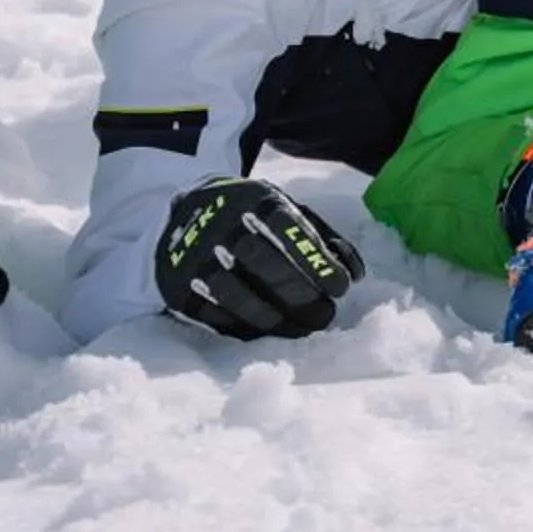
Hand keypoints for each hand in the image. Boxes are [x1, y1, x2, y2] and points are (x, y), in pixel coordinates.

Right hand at [156, 177, 364, 338]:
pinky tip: (269, 334)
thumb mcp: (282, 208)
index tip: (341, 287)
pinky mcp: (177, 286)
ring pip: (234, 292)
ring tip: (302, 330)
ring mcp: (193, 254)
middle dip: (298, 294)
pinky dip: (244, 328)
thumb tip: (355, 272)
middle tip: (325, 316)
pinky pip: (213, 313)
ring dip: (274, 319)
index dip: (315, 258)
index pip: (286, 226)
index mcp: (250, 197)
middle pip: (261, 261)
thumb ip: (320, 235)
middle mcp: (218, 221)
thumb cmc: (250, 216)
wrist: (185, 211)